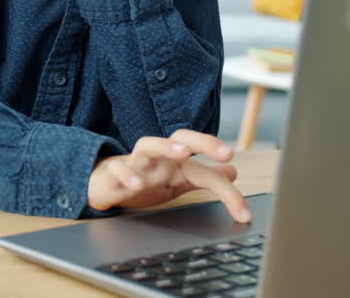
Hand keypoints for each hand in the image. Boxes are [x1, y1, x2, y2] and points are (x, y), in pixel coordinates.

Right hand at [87, 129, 250, 222]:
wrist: (106, 183)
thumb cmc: (145, 179)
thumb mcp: (178, 180)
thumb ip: (205, 177)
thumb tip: (233, 172)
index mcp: (176, 160)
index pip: (206, 166)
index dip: (227, 189)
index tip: (243, 212)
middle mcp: (159, 157)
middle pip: (181, 136)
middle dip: (204, 141)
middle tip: (226, 152)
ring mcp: (136, 163)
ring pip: (148, 144)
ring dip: (165, 146)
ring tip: (182, 153)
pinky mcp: (114, 172)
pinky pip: (118, 168)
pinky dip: (126, 174)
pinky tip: (136, 183)